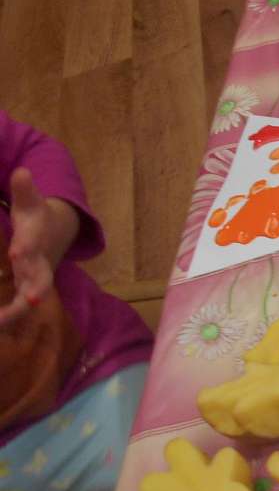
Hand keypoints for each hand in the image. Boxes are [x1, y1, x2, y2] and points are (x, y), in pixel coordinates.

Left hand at [0, 169, 75, 330]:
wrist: (58, 234)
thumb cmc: (38, 217)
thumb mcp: (31, 201)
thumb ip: (25, 189)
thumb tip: (21, 171)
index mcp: (37, 240)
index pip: (32, 244)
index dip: (26, 249)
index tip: (17, 252)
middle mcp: (40, 263)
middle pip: (41, 278)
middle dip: (36, 288)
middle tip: (31, 300)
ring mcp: (35, 279)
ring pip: (30, 299)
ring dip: (17, 312)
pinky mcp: (28, 290)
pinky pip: (19, 308)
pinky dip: (8, 318)